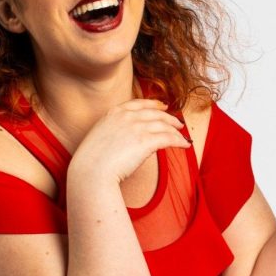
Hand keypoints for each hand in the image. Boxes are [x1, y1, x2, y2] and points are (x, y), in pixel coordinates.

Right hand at [68, 99, 190, 185]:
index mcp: (114, 113)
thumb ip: (115, 131)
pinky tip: (185, 145)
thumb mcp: (100, 136)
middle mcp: (127, 116)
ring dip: (176, 130)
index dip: (154, 104)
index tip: (163, 106)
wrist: (90, 171)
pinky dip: (179, 141)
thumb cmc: (92, 161)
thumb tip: (129, 138)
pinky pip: (169, 138)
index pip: (139, 103)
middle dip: (169, 117)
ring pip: (164, 125)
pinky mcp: (146, 141)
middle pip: (155, 113)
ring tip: (183, 136)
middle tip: (178, 123)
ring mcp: (137, 127)